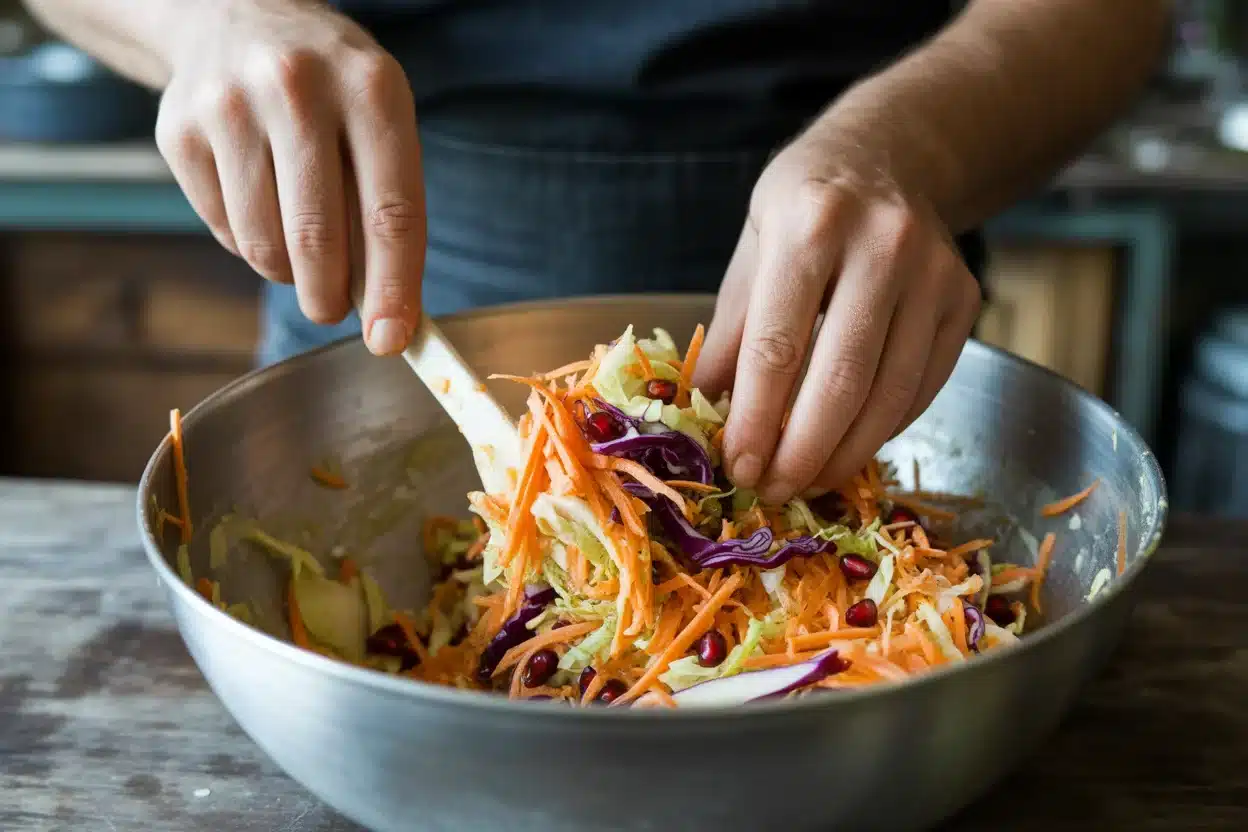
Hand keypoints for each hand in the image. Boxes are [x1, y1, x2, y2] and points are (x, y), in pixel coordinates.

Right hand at [154, 0, 424, 354]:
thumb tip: (388, 310)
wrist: (235, 16)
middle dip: (330, 297)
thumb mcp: (379, 121)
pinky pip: (225, 231)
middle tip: (335, 310)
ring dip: (290, 274)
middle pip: (319, 238)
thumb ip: (387, 207)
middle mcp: (298, 88)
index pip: (390, 213)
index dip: (393, 288)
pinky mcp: (180, 132)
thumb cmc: (330, 89)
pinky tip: (262, 207)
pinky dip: (250, 245)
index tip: (390, 340)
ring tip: (303, 249)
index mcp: (370, 89)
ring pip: (265, 245)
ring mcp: (230, 106)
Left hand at [694, 131, 980, 504]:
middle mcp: (881, 245)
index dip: (755, 420)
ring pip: (889, 395)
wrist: (887, 157)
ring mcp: (933, 274)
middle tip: (772, 491)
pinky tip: (848, 448)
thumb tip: (705, 415)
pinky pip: (922, 388)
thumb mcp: (751, 251)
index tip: (737, 467)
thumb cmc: (803, 208)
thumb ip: (731, 333)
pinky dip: (883, 430)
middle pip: (840, 380)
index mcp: (809, 226)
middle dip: (801, 452)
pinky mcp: (964, 301)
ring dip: (844, 454)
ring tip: (807, 483)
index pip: (777, 347)